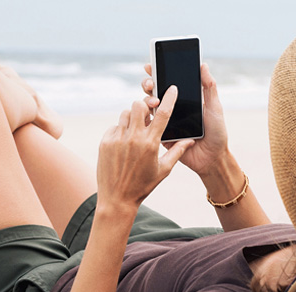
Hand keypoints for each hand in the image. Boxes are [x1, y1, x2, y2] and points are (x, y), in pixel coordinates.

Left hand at [97, 86, 193, 211]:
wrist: (117, 199)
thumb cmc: (143, 186)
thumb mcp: (163, 170)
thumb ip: (177, 152)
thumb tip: (190, 140)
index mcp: (150, 144)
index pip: (163, 114)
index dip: (169, 98)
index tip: (172, 88)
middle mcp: (133, 138)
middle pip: (139, 105)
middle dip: (144, 106)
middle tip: (147, 115)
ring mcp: (117, 139)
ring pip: (125, 113)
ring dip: (132, 117)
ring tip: (135, 130)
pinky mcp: (105, 142)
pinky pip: (114, 126)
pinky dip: (120, 130)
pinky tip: (124, 143)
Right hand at [141, 63, 228, 177]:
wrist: (212, 158)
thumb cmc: (217, 133)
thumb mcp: (215, 107)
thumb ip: (209, 87)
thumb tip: (203, 65)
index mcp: (185, 100)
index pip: (169, 82)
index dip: (158, 72)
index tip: (151, 65)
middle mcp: (173, 108)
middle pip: (155, 91)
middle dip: (149, 84)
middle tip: (150, 83)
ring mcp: (165, 121)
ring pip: (149, 106)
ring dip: (147, 100)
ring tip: (154, 101)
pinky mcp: (161, 135)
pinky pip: (149, 125)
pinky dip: (145, 118)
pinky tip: (147, 114)